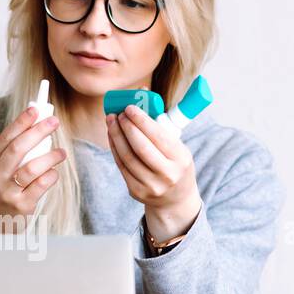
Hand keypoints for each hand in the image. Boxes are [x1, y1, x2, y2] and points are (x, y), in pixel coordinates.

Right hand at [0, 105, 67, 230]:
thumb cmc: (3, 191)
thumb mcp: (0, 171)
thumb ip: (14, 152)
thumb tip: (36, 124)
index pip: (6, 137)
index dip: (21, 122)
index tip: (35, 109)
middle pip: (18, 148)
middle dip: (38, 132)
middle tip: (54, 122)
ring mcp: (8, 192)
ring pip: (32, 168)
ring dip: (50, 156)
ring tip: (61, 152)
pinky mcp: (22, 206)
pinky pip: (41, 185)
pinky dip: (51, 176)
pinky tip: (54, 173)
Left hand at [106, 103, 200, 238]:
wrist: (175, 199)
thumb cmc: (175, 164)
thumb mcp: (178, 146)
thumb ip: (160, 124)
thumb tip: (141, 93)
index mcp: (181, 159)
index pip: (159, 136)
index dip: (142, 121)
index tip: (130, 107)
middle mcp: (167, 174)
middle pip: (140, 147)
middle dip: (127, 127)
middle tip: (119, 113)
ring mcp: (151, 185)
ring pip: (127, 157)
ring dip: (116, 136)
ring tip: (112, 121)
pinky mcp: (136, 191)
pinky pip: (121, 166)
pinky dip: (115, 148)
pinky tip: (112, 136)